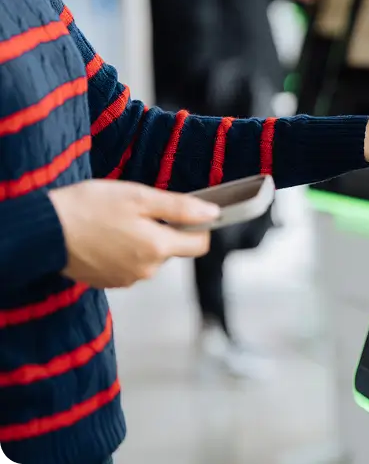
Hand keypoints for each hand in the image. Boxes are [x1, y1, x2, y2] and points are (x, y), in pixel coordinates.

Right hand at [48, 180, 220, 288]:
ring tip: (115, 224)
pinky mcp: (109, 282)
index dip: (197, 227)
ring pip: (149, 257)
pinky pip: (128, 265)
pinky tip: (104, 237)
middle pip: (171, 250)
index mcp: (158, 248)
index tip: (183, 214)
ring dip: (140, 241)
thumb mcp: (140, 197)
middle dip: (162, 231)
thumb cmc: (89, 208)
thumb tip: (212, 213)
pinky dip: (122, 252)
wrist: (44, 231)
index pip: (199, 244)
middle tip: (136, 212)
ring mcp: (127, 279)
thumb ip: (180, 208)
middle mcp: (147, 270)